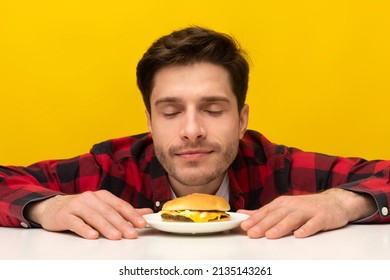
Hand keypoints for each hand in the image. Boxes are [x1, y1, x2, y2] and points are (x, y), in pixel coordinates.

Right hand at [25, 190, 152, 239]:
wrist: (53, 207)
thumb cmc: (81, 209)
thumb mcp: (103, 207)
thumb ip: (124, 211)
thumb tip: (147, 212)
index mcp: (102, 196)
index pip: (120, 205)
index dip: (132, 214)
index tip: (141, 224)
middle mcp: (90, 198)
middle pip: (109, 212)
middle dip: (122, 223)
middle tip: (131, 234)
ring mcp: (77, 205)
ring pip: (94, 217)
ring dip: (106, 227)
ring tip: (116, 236)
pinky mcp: (64, 215)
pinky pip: (76, 222)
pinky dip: (85, 229)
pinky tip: (92, 235)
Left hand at [238, 188, 375, 238]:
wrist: (334, 202)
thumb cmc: (306, 207)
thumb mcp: (283, 207)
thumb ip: (263, 212)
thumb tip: (242, 214)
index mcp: (283, 203)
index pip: (266, 211)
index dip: (255, 219)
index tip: (244, 226)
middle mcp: (294, 205)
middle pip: (277, 215)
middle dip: (263, 224)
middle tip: (252, 233)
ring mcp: (308, 210)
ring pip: (293, 219)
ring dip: (281, 227)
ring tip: (270, 235)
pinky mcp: (322, 217)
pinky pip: (314, 224)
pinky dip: (306, 229)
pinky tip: (299, 235)